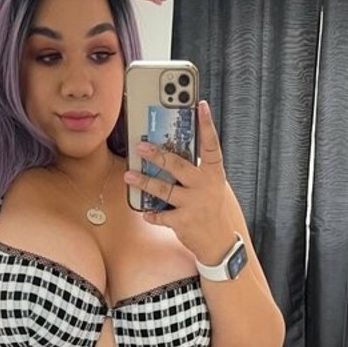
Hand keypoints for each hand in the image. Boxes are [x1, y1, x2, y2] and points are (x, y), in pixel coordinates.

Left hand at [124, 101, 237, 263]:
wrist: (219, 241)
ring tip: (129, 176)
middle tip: (140, 147)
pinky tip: (144, 211)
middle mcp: (204, 186)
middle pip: (178, 166)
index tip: (201, 105)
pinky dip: (151, 213)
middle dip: (157, 155)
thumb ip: (197, 170)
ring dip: (144, 182)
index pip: (212, 145)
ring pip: (164, 189)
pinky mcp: (183, 222)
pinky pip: (161, 215)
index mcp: (214, 173)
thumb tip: (171, 152)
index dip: (207, 125)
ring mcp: (194, 204)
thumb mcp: (211, 185)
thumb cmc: (211, 207)